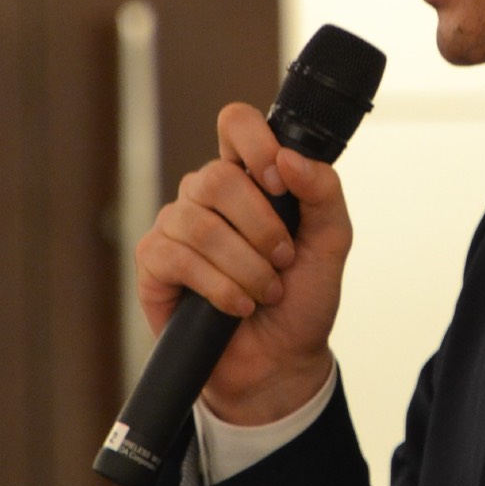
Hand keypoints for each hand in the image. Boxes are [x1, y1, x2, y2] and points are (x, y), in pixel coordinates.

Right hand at [133, 102, 353, 424]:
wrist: (280, 361)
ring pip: (199, 222)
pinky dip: (218, 287)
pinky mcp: (154, 264)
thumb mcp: (331, 242)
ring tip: (264, 291)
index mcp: (249, 177)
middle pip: (216, 177)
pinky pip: (176, 258)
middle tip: (282, 261)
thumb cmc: (301, 298)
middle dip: (260, 227)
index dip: (255, 144)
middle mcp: (207, 195)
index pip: (236, 124)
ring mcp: (176, 226)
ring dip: (244, 265)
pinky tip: (236, 306)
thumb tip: (290, 158)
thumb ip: (323, 192)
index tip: (278, 181)